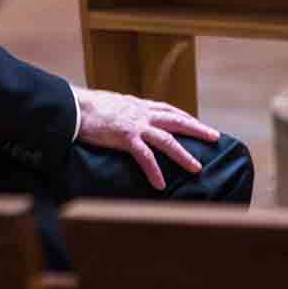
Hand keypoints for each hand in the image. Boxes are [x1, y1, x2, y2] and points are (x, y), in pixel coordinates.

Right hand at [72, 87, 220, 190]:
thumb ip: (124, 111)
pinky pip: (145, 157)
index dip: (184, 116)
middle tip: (214, 137)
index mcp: (138, 105)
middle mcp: (141, 113)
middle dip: (197, 129)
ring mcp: (135, 125)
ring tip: (196, 167)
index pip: (168, 109)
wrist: (73, 106)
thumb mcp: (112, 104)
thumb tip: (126, 117)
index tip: (197, 122)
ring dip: (183, 155)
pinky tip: (160, 184)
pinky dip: (154, 170)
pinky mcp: (125, 138)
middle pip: (176, 120)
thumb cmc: (87, 106)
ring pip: (167, 140)